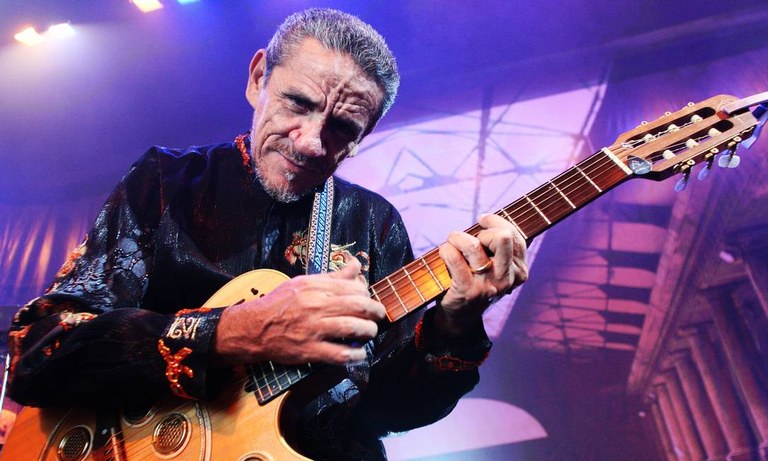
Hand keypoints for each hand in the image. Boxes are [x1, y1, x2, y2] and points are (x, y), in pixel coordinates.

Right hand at [213, 257, 384, 365]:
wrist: (254, 327)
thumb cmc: (280, 303)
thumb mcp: (304, 282)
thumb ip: (333, 276)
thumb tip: (356, 265)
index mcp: (316, 287)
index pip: (354, 288)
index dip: (367, 294)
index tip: (368, 300)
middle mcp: (316, 306)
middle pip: (359, 306)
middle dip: (376, 311)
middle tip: (379, 316)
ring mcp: (314, 329)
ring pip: (354, 328)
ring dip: (369, 331)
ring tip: (370, 332)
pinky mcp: (310, 350)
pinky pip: (340, 354)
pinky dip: (356, 355)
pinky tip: (359, 353)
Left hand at [436, 213, 527, 336]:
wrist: (460, 315)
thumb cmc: (475, 279)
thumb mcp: (495, 265)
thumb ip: (499, 244)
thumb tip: (490, 218)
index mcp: (519, 270)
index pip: (514, 235)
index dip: (496, 221)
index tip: (482, 220)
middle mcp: (507, 278)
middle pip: (502, 237)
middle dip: (483, 230)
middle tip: (470, 238)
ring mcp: (488, 285)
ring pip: (473, 244)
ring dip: (457, 237)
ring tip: (452, 243)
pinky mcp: (467, 290)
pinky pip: (454, 257)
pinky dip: (445, 249)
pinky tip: (444, 253)